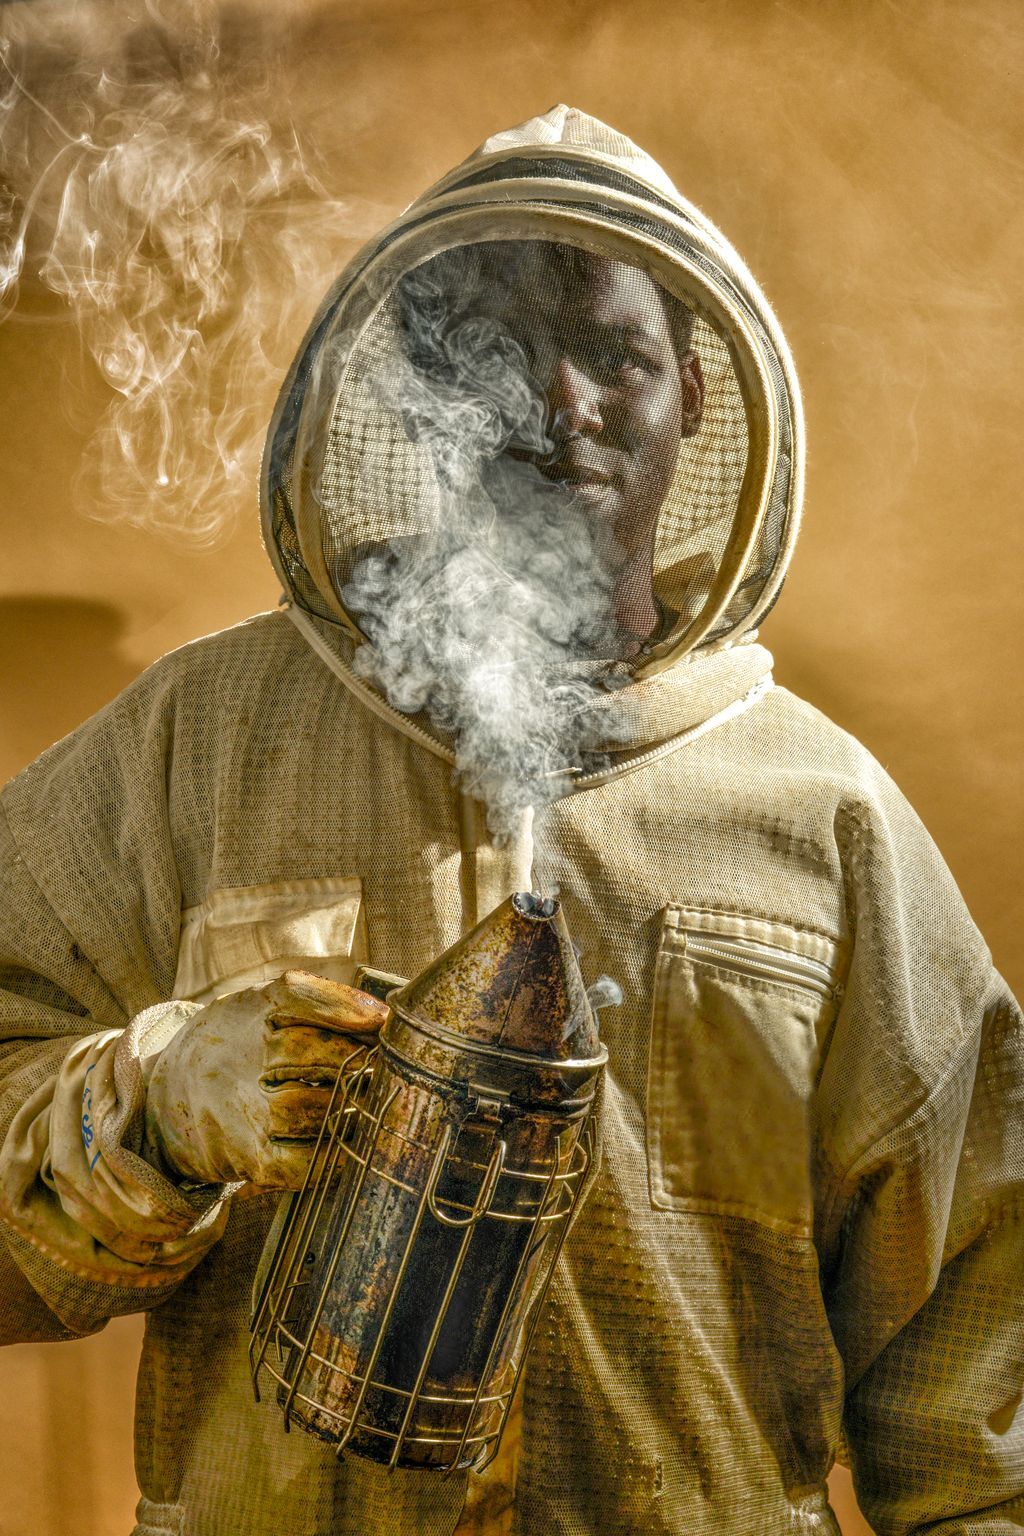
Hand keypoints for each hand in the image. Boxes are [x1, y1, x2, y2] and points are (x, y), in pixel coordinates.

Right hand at [143, 969, 386, 1188]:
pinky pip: (297, 1162)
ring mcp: (240, 1110)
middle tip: (389, 1066)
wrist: (165, 1099)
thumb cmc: (236, 1046)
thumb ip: (314, 1001)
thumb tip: (386, 1015)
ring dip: (352, 1106)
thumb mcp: (259, 1006)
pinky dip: (334, 1154)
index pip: (295, 994)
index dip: (344, 1006)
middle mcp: (240, 1057)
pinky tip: (353, 1141)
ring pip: (308, 1107)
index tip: (383, 1019)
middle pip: (310, 1052)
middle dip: (358, 1059)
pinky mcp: (246, 1157)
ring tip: (376, 1102)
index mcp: (249, 1011)